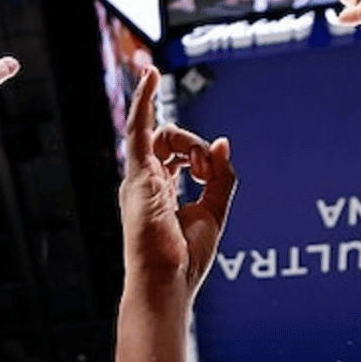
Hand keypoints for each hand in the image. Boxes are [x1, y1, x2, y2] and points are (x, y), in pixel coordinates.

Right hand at [117, 67, 235, 297]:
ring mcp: (137, 179)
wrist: (166, 285)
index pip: (177, 152)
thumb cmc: (183, 261)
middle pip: (169, 139)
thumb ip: (221, 177)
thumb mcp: (214, 212)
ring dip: (188, 141)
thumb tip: (223, 144)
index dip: (201, 154)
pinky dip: (144, 101)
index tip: (214, 169)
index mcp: (158, 190)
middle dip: (196, 147)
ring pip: (161, 134)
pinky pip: (137, 130)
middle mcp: (143, 181)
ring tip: (202, 166)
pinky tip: (150, 76)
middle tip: (210, 169)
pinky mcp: (138, 178)